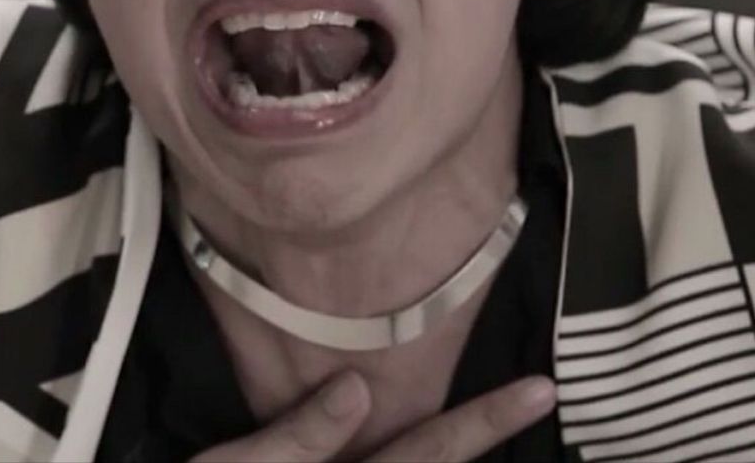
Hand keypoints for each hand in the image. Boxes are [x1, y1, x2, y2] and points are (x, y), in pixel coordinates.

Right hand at [189, 371, 555, 462]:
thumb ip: (302, 436)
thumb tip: (361, 389)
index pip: (431, 450)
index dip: (488, 420)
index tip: (538, 389)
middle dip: (495, 437)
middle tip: (541, 394)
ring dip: (464, 451)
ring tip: (508, 417)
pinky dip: (426, 455)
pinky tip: (433, 440)